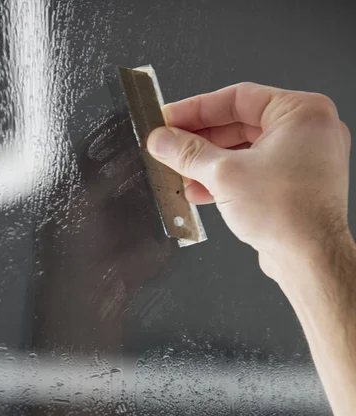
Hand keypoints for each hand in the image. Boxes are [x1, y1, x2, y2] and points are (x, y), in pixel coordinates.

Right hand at [147, 83, 351, 282]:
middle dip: (200, 140)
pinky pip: (254, 172)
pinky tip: (200, 191)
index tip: (170, 118)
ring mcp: (303, 161)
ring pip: (245, 151)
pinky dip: (227, 180)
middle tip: (170, 145)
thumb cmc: (290, 214)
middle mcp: (308, 132)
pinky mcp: (295, 186)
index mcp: (301, 113)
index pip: (237, 97)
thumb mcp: (224, 175)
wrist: (310, 259)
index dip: (197, 108)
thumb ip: (188, 153)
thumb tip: (163, 139)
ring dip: (209, 163)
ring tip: (180, 172)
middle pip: (240, 125)